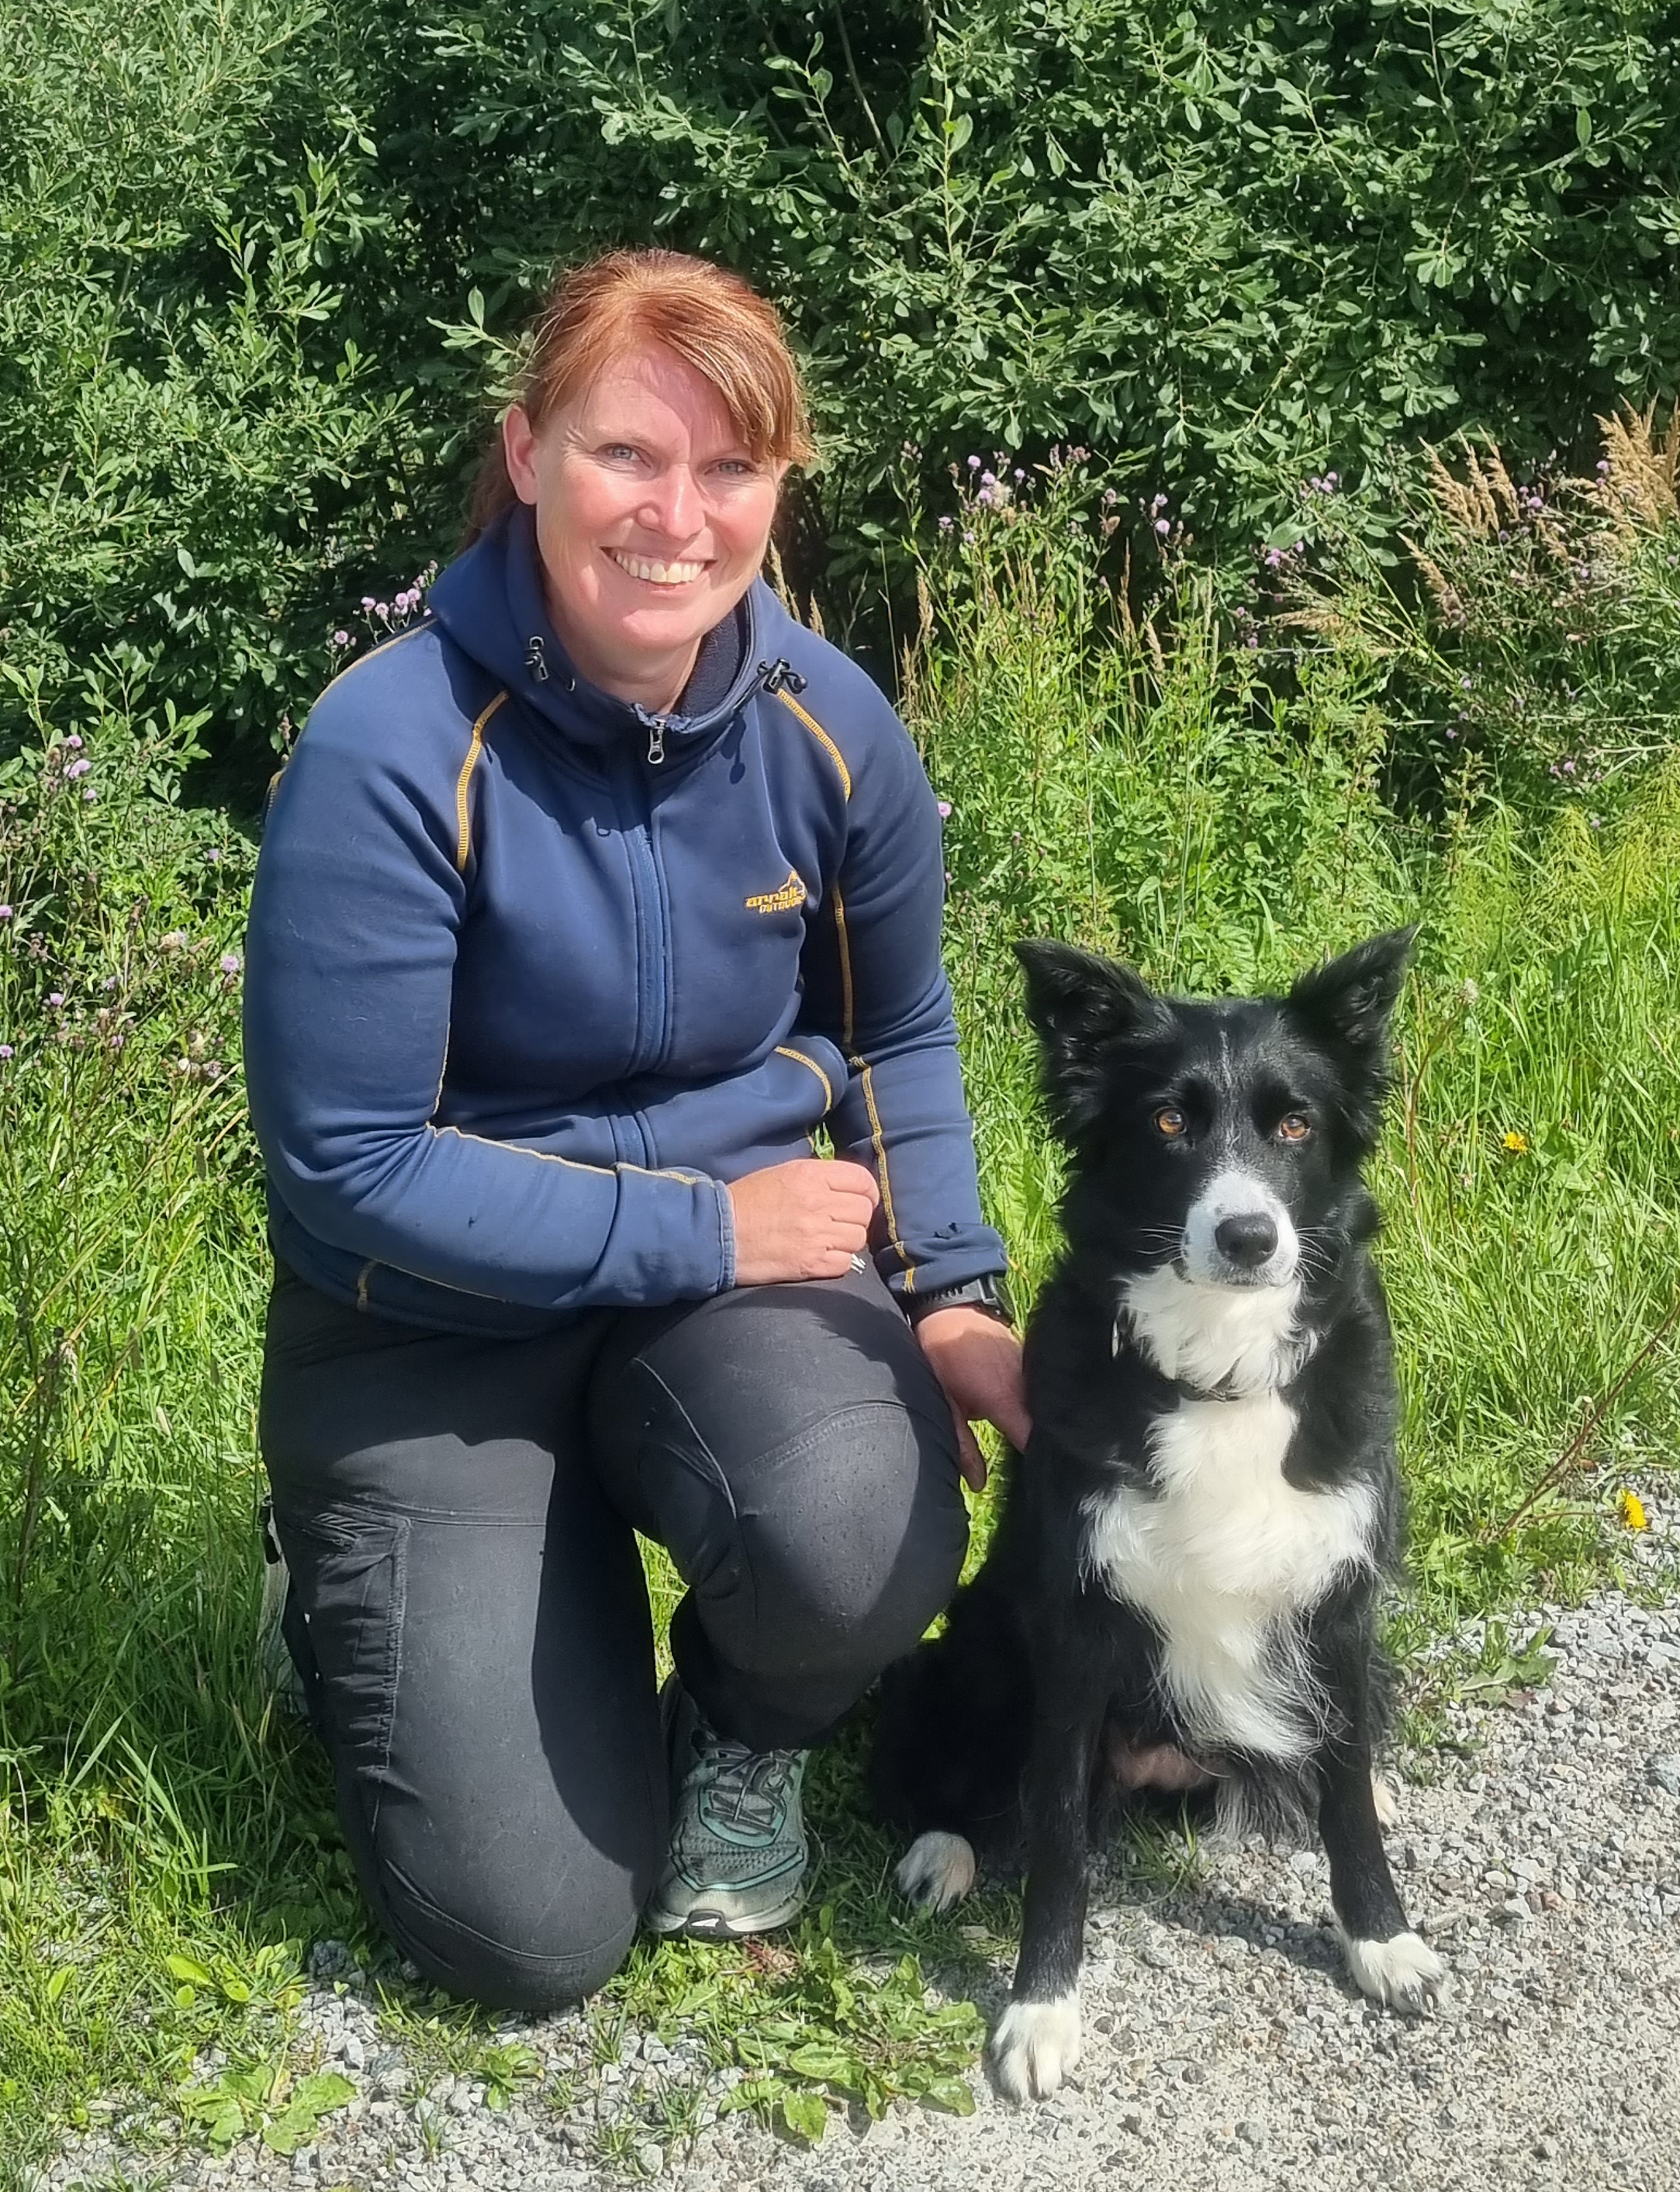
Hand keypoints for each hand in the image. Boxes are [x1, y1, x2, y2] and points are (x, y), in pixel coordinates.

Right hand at [727, 1158, 881, 1285]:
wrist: (717, 1235)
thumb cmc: (746, 1201)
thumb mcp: (781, 1174)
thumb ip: (817, 1177)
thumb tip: (847, 1187)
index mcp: (810, 1175)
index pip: (862, 1180)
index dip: (867, 1192)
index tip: (861, 1199)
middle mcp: (818, 1202)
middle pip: (863, 1211)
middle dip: (856, 1217)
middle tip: (840, 1222)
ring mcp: (816, 1234)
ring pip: (858, 1238)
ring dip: (848, 1240)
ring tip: (829, 1240)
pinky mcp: (810, 1263)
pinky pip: (845, 1263)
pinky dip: (838, 1261)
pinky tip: (821, 1256)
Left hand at [914, 1305, 1030, 1492]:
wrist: (950, 1304)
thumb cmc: (941, 1354)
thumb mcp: (943, 1404)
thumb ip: (962, 1445)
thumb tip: (980, 1483)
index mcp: (1005, 1400)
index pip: (1036, 1442)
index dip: (1042, 1463)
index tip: (1044, 1481)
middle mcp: (1027, 1386)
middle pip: (1048, 1427)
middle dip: (1047, 1448)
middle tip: (1046, 1471)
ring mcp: (1033, 1372)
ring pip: (1047, 1409)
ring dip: (1045, 1425)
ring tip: (1045, 1447)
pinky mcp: (1033, 1362)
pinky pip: (1043, 1392)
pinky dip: (1040, 1406)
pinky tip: (1035, 1417)